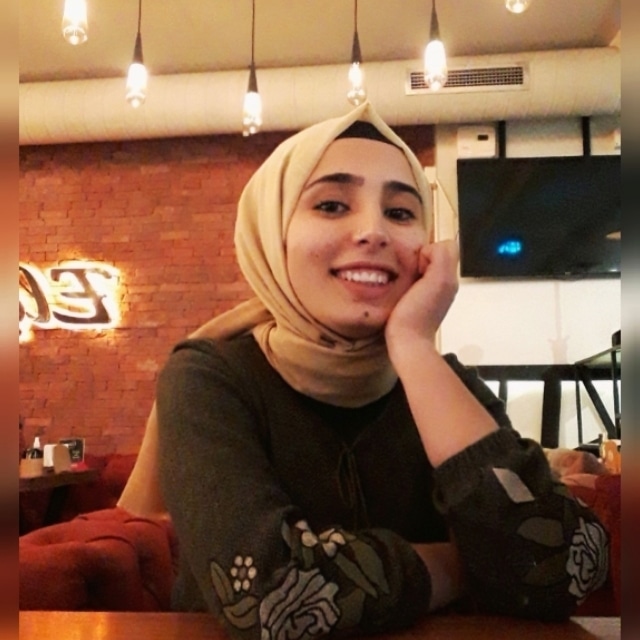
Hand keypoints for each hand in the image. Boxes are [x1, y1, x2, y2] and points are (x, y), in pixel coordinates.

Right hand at [385, 239, 458, 353]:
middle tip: (411, 275)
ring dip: (412, 269)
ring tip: (406, 284)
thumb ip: (441, 257)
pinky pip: (414, 278)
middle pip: (433, 255)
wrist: (406, 342)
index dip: (428, 252)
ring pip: (422, 266)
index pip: (443, 247)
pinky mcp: (418, 300)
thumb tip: (428, 250)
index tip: (419, 268)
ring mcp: (431, 292)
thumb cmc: (417, 315)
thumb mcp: (437, 279)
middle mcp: (443, 283)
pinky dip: (407, 280)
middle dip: (420, 260)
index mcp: (448, 277)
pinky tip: (403, 292)